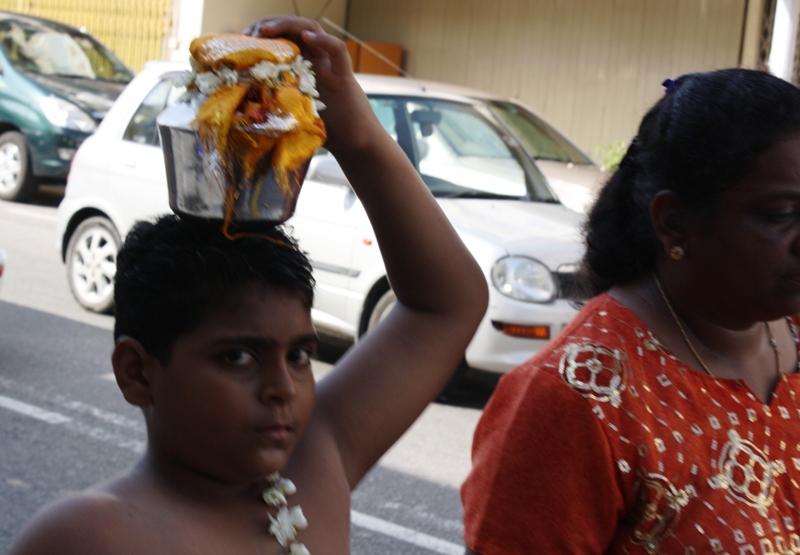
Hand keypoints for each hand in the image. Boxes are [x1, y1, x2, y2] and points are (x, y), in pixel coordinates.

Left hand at [243, 16, 381, 154]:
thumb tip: (243, 113)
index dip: (262, 36)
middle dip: (270, 26)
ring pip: (313, 31)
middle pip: (294, 30)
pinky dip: (324, 40)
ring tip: (267, 29)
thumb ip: (276, 107)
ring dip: (289, 25)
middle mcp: (317, 62)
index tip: (242, 41)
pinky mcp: (344, 78)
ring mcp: (331, 67)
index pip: (282, 39)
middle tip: (250, 33)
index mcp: (302, 68)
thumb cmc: (326, 133)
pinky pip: (337, 51)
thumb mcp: (293, 116)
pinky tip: (307, 36)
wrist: (357, 145)